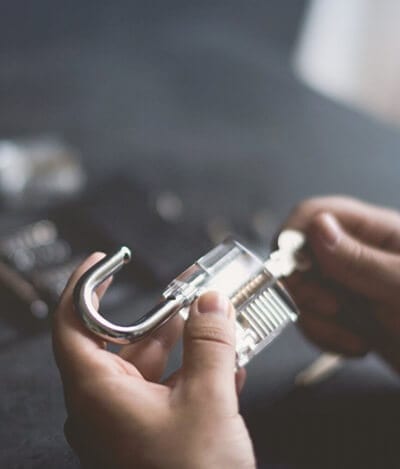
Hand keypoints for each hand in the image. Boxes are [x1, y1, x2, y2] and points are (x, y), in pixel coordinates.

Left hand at [52, 254, 254, 468]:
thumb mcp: (208, 402)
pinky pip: (164, 390)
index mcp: (97, 394)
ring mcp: (125, 423)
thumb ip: (210, 344)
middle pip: (122, 342)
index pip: (70, 324)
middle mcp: (103, 406)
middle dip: (160, 317)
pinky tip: (223, 365)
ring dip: (184, 345)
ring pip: (149, 367)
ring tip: (216, 327)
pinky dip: (190, 373)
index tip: (105, 260)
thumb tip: (213, 303)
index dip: (85, 286)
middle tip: (189, 294)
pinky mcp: (148, 434)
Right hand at [280, 196, 399, 370]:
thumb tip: (316, 225)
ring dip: (316, 318)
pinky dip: (323, 334)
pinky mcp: (343, 313)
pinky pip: (310, 316)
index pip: (314, 213)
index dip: (294, 237)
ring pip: (300, 289)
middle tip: (331, 309)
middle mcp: (353, 253)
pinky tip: (355, 346)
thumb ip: (360, 259)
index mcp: (372, 231)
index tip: (294, 269)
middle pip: (298, 254)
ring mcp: (346, 283)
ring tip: (353, 338)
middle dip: (305, 286)